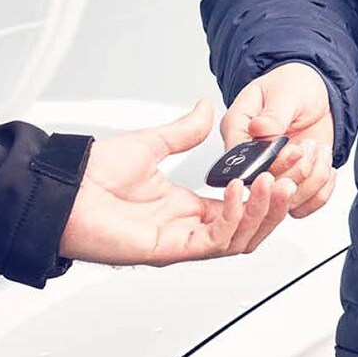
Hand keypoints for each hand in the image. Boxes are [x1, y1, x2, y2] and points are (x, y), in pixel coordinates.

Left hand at [59, 100, 294, 265]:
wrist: (61, 189)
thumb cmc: (92, 174)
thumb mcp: (150, 143)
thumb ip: (183, 131)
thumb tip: (206, 108)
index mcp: (185, 206)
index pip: (242, 203)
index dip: (268, 183)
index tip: (288, 159)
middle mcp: (187, 226)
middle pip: (250, 225)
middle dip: (279, 200)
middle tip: (296, 171)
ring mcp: (179, 240)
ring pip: (240, 237)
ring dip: (263, 211)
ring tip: (276, 181)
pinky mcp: (167, 248)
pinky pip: (213, 242)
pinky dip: (232, 217)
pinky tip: (238, 190)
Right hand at [221, 62, 336, 218]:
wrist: (319, 95)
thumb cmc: (295, 86)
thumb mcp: (286, 92)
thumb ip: (274, 113)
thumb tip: (259, 128)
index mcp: (237, 128)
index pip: (239, 160)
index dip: (267, 163)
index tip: (293, 150)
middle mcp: (250, 158)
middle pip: (262, 188)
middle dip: (294, 172)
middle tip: (308, 147)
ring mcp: (270, 175)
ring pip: (284, 202)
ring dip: (311, 178)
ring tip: (317, 148)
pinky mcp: (290, 186)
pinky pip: (302, 207)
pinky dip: (321, 191)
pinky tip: (325, 166)